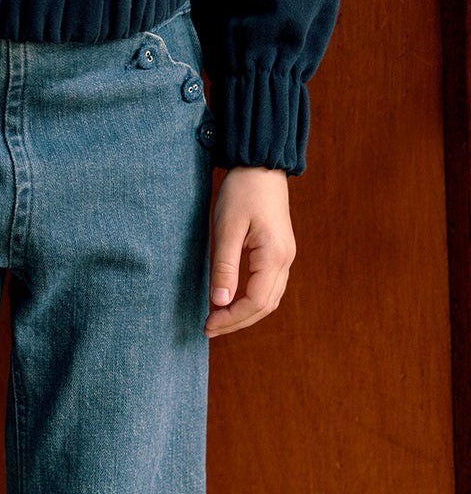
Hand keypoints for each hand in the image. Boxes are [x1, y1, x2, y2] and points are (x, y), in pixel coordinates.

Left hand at [204, 166, 296, 337]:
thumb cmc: (241, 192)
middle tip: (208, 328)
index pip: (255, 302)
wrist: (261, 165)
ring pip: (269, 300)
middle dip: (236, 322)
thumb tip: (219, 303)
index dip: (231, 318)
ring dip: (244, 314)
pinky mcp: (279, 253)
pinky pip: (268, 287)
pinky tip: (231, 303)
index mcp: (274, 256)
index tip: (207, 324)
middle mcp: (286, 260)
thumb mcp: (226, 229)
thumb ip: (224, 268)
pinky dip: (250, 301)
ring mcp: (285, 257)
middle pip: (264, 306)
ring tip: (217, 319)